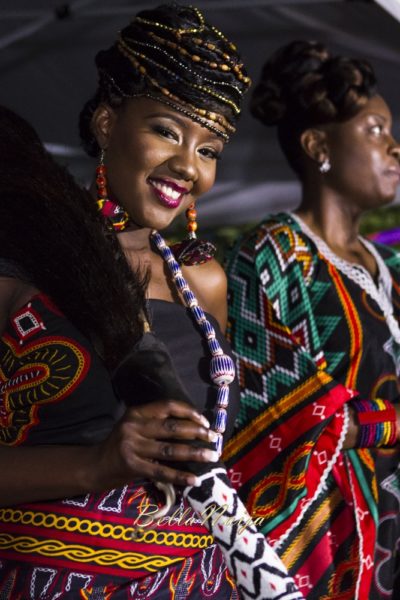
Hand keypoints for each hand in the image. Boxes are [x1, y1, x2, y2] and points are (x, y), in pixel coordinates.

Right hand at [92, 399, 218, 489]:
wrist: (96, 466)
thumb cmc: (122, 445)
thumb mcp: (135, 427)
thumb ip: (157, 424)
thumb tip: (194, 427)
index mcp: (137, 413)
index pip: (168, 406)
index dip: (189, 412)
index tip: (205, 421)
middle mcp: (133, 426)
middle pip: (172, 427)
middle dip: (197, 433)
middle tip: (214, 439)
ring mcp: (131, 446)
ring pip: (170, 449)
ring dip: (194, 453)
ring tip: (211, 457)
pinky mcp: (132, 466)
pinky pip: (161, 471)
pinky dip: (180, 476)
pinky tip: (194, 479)